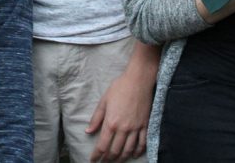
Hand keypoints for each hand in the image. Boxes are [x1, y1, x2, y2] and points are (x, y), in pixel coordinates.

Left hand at [85, 44, 157, 160]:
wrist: (139, 80)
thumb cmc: (120, 87)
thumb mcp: (104, 101)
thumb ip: (96, 118)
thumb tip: (88, 131)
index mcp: (111, 122)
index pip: (102, 145)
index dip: (97, 155)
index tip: (93, 160)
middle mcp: (123, 128)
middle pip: (115, 151)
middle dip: (108, 159)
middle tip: (104, 162)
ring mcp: (136, 128)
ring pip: (128, 150)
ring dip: (121, 158)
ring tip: (116, 161)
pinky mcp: (145, 125)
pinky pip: (142, 143)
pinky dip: (138, 151)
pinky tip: (134, 154)